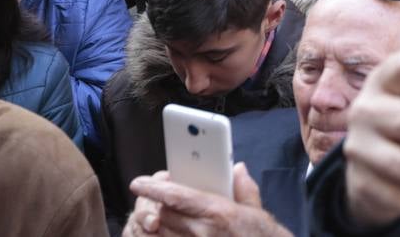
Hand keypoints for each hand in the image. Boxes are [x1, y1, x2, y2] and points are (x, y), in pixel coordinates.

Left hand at [125, 165, 289, 236]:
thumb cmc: (260, 235)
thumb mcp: (255, 210)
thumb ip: (244, 187)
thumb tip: (238, 169)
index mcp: (218, 213)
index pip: (176, 196)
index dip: (154, 189)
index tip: (138, 183)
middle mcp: (202, 232)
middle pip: (164, 215)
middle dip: (157, 207)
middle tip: (156, 202)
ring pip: (162, 234)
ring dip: (157, 226)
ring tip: (158, 220)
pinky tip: (166, 233)